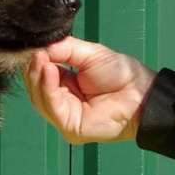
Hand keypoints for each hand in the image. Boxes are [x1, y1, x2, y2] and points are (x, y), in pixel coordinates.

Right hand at [23, 36, 156, 143]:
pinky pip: (52, 108)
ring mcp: (64, 117)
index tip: (31, 47)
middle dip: (33, 69)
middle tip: (35, 53)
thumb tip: (37, 48)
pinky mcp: (70, 128)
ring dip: (38, 77)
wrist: (143, 93)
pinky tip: (49, 70)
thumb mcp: (88, 54)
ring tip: (41, 59)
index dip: (34, 61)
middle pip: (35, 88)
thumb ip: (64, 49)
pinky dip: (48, 89)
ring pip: (39, 98)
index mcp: (63, 86)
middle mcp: (60, 102)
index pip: (39, 75)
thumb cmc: (121, 74)